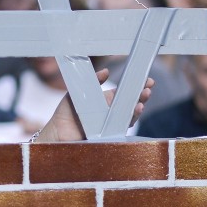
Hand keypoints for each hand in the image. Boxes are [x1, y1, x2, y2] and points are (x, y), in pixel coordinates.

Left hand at [36, 69, 153, 141]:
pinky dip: (129, 120)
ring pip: (130, 116)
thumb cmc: (66, 113)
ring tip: (142, 100)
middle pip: (131, 103)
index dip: (136, 86)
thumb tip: (105, 71)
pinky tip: (134, 112)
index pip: (125, 93)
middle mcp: (111, 113)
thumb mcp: (77, 92)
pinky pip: (122, 128)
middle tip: (149, 87)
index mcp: (106, 101)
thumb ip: (92, 82)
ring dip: (138, 107)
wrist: (57, 133)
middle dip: (142, 95)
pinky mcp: (109, 135)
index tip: (147, 79)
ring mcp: (111, 125)